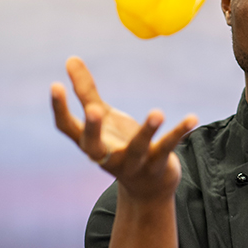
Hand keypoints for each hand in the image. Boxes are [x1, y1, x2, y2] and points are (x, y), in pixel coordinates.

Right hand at [50, 56, 197, 202]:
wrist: (147, 188)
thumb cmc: (118, 145)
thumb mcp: (104, 118)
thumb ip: (87, 91)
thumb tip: (71, 58)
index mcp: (90, 142)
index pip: (67, 128)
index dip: (60, 109)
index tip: (55, 85)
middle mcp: (107, 156)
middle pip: (94, 146)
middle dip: (93, 129)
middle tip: (94, 110)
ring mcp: (132, 163)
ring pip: (137, 149)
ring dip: (147, 131)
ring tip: (157, 112)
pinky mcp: (156, 165)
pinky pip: (167, 147)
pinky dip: (179, 132)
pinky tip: (192, 117)